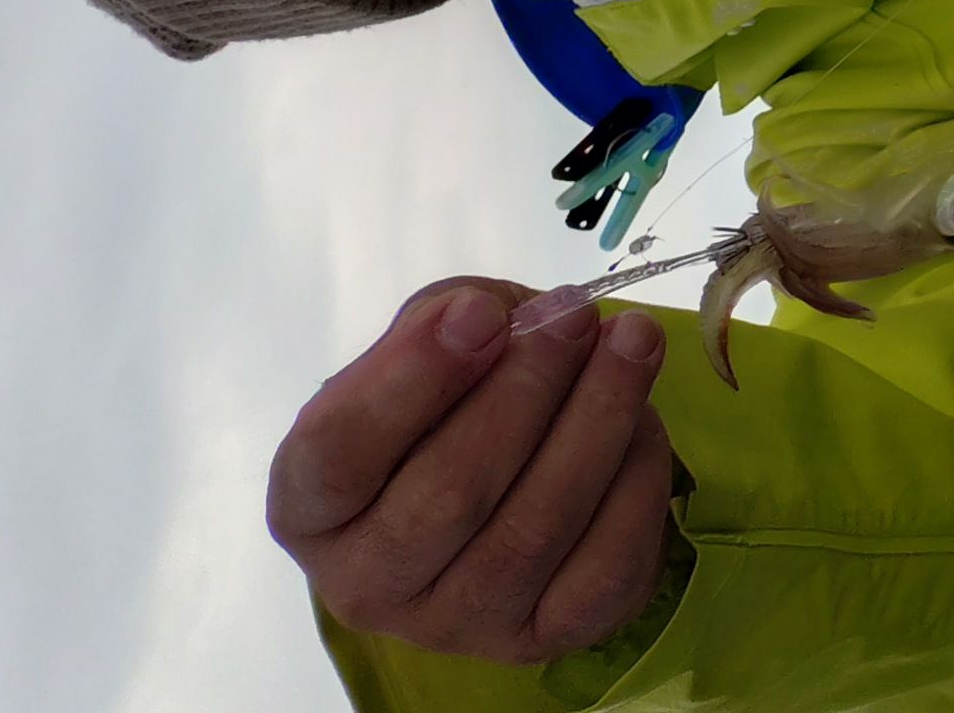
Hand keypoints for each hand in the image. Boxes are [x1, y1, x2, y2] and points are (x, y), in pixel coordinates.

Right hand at [271, 279, 679, 667]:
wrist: (511, 471)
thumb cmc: (451, 399)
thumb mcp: (428, 343)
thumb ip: (444, 319)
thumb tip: (488, 317)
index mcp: (310, 506)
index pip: (337, 455)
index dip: (412, 380)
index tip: (482, 314)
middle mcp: (363, 583)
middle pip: (447, 495)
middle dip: (526, 392)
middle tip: (576, 318)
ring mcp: (451, 624)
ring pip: (532, 531)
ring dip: (596, 422)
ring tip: (633, 343)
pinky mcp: (536, 640)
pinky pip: (601, 569)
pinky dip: (634, 484)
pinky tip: (643, 422)